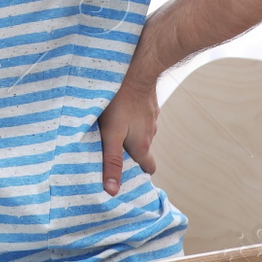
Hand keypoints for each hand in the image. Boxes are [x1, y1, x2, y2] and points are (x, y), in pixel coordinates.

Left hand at [96, 78, 159, 196]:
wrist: (136, 71)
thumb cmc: (119, 104)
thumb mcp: (110, 135)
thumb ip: (111, 162)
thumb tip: (112, 191)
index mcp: (143, 146)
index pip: (149, 168)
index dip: (140, 174)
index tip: (128, 175)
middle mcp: (151, 133)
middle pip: (143, 150)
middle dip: (131, 153)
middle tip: (113, 151)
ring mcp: (151, 117)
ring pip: (141, 132)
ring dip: (130, 133)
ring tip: (112, 129)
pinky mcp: (148, 103)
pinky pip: (140, 115)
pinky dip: (132, 117)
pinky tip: (119, 110)